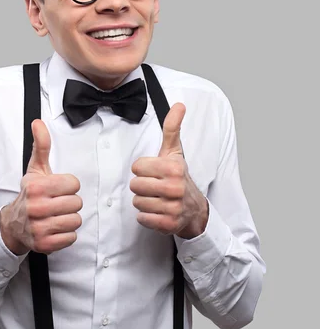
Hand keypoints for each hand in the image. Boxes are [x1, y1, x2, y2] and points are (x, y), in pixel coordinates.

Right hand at [0, 119, 82, 254]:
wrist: (13, 225)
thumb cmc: (30, 194)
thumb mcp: (35, 169)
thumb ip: (41, 145)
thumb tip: (38, 122)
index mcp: (36, 187)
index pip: (74, 184)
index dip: (68, 186)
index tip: (57, 189)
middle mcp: (36, 207)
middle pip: (77, 203)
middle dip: (69, 202)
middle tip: (56, 203)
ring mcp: (40, 228)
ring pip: (76, 220)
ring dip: (69, 218)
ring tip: (56, 215)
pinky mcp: (44, 244)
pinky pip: (72, 238)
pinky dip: (66, 234)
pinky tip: (55, 228)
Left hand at [130, 103, 207, 238]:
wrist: (193, 208)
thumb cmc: (178, 176)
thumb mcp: (174, 151)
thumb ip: (172, 127)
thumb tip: (179, 104)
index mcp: (174, 168)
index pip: (137, 167)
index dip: (142, 170)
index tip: (154, 172)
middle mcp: (175, 187)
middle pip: (135, 185)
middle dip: (142, 186)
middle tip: (155, 187)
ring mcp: (173, 207)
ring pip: (137, 202)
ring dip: (144, 202)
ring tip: (157, 199)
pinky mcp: (168, 224)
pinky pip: (142, 218)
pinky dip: (147, 217)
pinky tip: (157, 211)